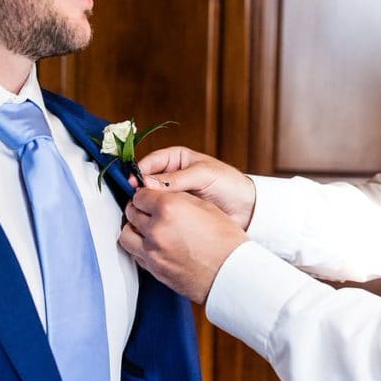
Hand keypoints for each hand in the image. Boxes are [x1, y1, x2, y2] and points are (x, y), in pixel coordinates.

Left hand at [119, 189, 247, 303]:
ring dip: (133, 228)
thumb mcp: (203, 207)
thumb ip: (177, 199)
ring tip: (145, 228)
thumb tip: (161, 196)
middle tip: (147, 210)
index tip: (148, 196)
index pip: (140, 194)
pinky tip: (152, 245)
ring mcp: (152, 252)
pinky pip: (135, 254)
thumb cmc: (224, 240)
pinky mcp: (154, 269)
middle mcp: (156, 229)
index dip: (144, 193)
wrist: (232, 273)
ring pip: (126, 234)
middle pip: (131, 212)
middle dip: (138, 209)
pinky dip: (139, 247)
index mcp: (168, 208)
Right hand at [134, 146, 255, 229]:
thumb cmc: (228, 184)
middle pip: (145, 181)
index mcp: (175, 158)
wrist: (246, 208)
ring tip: (143, 213)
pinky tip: (153, 222)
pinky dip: (155, 217)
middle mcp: (170, 175)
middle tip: (135, 201)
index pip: (149, 162)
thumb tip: (148, 182)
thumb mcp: (203, 175)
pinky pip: (160, 213)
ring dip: (146, 205)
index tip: (134, 184)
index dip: (139, 172)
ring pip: (150, 199)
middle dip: (139, 191)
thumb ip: (176, 179)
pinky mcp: (176, 212)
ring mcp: (172, 195)